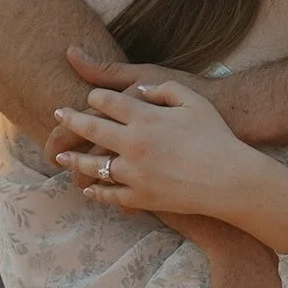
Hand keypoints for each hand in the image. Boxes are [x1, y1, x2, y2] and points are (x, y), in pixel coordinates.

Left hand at [56, 79, 245, 216]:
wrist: (229, 178)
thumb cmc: (216, 135)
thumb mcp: (193, 100)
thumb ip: (163, 89)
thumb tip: (139, 89)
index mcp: (145, 117)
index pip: (107, 101)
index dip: (95, 97)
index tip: (90, 96)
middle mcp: (133, 143)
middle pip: (91, 129)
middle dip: (71, 119)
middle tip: (58, 114)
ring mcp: (134, 173)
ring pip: (92, 166)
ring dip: (73, 160)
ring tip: (61, 157)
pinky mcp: (140, 197)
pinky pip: (109, 194)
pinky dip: (95, 190)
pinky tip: (87, 187)